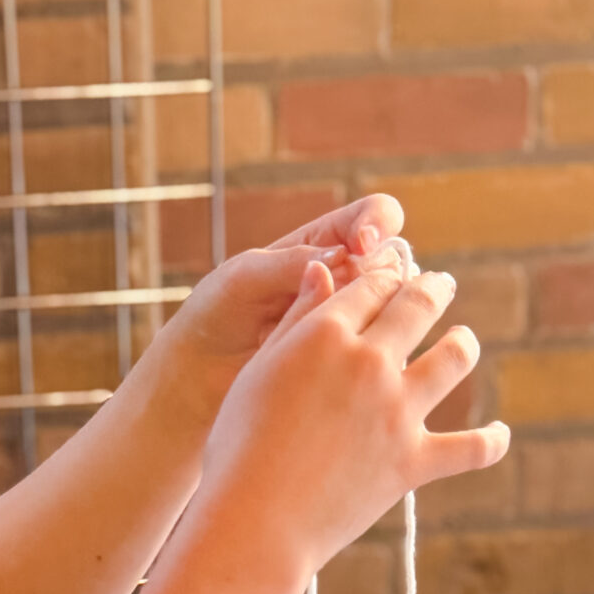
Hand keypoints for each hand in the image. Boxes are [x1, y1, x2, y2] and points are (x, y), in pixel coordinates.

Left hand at [140, 193, 407, 429]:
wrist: (199, 376)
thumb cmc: (215, 315)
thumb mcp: (244, 278)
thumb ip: (291, 263)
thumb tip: (344, 256)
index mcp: (323, 243)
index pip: (376, 217)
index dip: (379, 224)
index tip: (361, 247)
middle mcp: (346, 279)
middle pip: (394, 265)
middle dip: (381, 277)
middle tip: (348, 300)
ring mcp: (352, 322)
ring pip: (393, 310)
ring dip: (375, 318)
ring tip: (331, 337)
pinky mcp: (350, 362)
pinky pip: (380, 354)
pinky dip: (369, 355)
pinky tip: (337, 367)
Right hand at [189, 251, 509, 590]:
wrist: (256, 522)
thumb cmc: (239, 448)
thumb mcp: (257, 371)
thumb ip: (296, 319)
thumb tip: (321, 269)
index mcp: (326, 334)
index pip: (371, 284)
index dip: (384, 274)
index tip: (392, 274)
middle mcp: (371, 363)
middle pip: (418, 306)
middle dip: (433, 288)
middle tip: (440, 285)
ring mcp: (399, 413)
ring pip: (455, 357)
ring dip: (463, 342)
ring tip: (463, 341)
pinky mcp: (414, 463)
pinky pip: (472, 449)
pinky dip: (492, 441)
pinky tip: (500, 434)